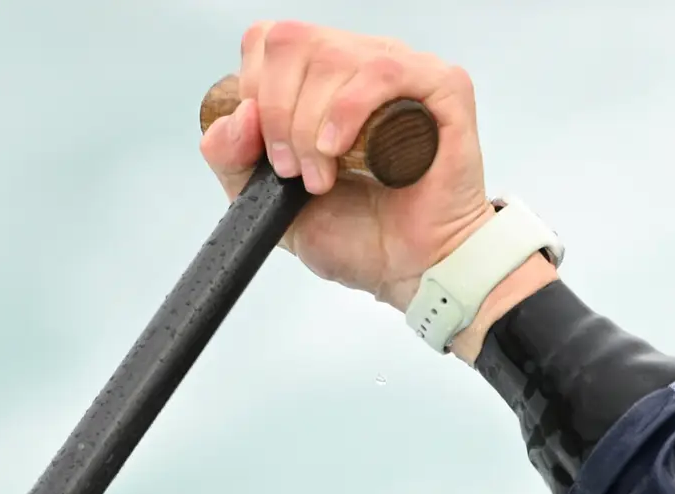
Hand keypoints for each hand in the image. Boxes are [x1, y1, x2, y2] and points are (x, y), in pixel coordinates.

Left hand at [199, 22, 497, 311]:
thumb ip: (232, 158)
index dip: (256, 90)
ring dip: (310, 122)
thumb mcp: (267, 200)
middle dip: (278, 113)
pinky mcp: (441, 87)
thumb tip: (239, 113)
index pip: (270, 41)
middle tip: (294, 171)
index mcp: (322, 77)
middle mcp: (360, 63)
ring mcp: (404, 70)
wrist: (410, 270)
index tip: (267, 150)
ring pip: (333, 56)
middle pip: (293, 42)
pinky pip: (383, 70)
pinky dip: (348, 109)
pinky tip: (339, 149)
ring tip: (321, 176)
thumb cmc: (356, 235)